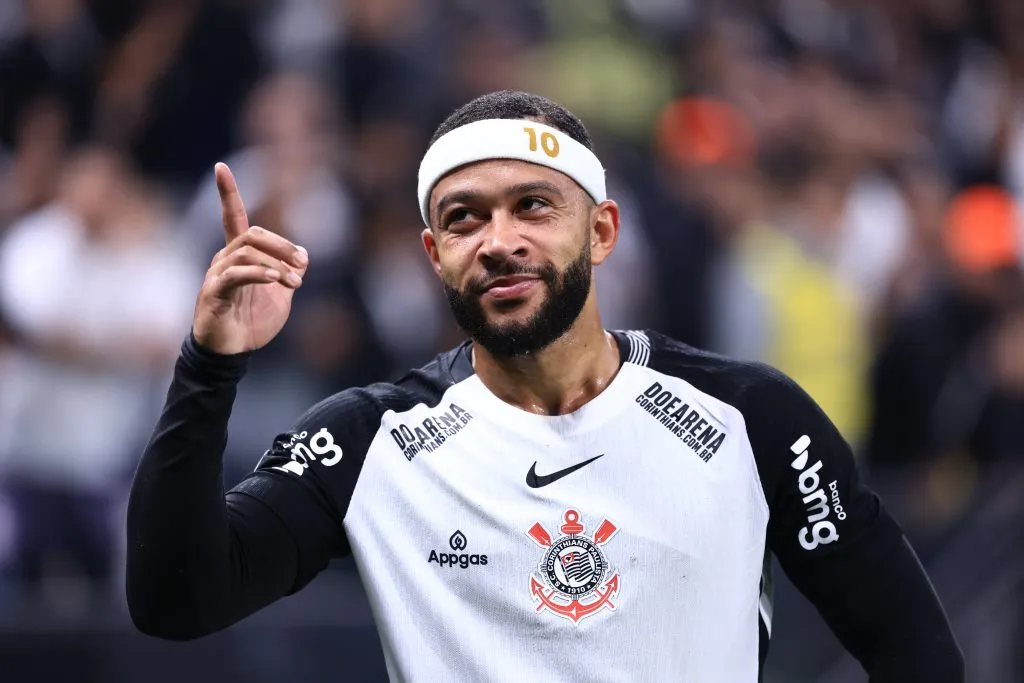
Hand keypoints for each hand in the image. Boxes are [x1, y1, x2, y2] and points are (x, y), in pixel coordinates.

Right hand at [192, 163, 308, 354]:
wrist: (232, 352)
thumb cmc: (252, 322)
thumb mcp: (282, 296)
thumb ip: (291, 273)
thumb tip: (302, 257)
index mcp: (240, 256)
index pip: (232, 217)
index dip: (227, 192)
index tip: (220, 167)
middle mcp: (224, 259)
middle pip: (252, 234)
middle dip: (282, 246)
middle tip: (301, 267)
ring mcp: (217, 275)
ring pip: (246, 252)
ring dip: (277, 265)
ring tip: (293, 285)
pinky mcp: (214, 293)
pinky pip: (235, 274)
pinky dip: (259, 273)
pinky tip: (275, 281)